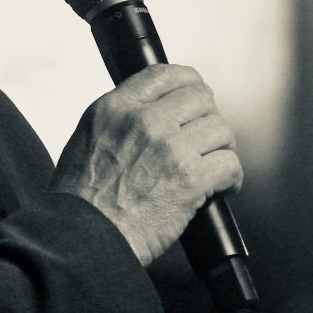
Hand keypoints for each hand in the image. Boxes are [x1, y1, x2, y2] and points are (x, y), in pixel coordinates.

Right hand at [48, 64, 243, 265]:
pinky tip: (224, 186)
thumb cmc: (80, 200)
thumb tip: (151, 112)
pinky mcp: (190, 179)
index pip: (164, 74)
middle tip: (207, 136)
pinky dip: (232, 177)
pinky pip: (229, 163)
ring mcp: (170, 148)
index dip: (188, 81)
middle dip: (208, 117)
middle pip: (200, 97)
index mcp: (115, 108)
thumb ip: (119, 118)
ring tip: (215, 163)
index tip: (195, 93)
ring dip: (222, 147)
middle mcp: (144, 121)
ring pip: (220, 128)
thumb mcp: (87, 138)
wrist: (84, 239)